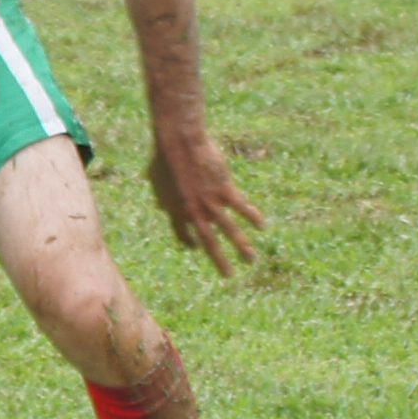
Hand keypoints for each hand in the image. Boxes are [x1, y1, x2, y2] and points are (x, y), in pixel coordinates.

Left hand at [145, 122, 264, 276]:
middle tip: (229, 275)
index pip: (183, 234)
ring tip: (251, 260)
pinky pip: (242, 208)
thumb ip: (160, 194)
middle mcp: (194, 212)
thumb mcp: (155, 178)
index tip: (195, 247)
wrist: (179, 143)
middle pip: (209, 242)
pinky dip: (253, 217)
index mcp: (175, 210)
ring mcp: (210, 203)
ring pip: (229, 230)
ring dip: (242, 247)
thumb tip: (159, 202)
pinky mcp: (225, 190)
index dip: (189, 242)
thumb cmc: (164, 156)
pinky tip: (263, 226)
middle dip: (220, 260)